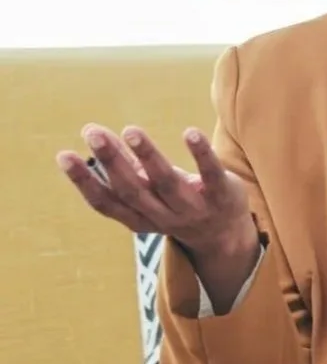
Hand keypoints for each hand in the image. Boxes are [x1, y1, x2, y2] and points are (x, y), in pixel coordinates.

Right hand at [57, 125, 253, 259]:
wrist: (225, 234)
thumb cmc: (177, 203)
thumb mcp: (148, 189)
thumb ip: (124, 162)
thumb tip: (92, 130)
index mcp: (138, 217)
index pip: (106, 202)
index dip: (84, 181)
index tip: (63, 154)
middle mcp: (162, 216)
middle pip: (133, 191)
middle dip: (112, 163)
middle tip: (93, 134)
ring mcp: (193, 209)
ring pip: (166, 183)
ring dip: (148, 156)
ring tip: (131, 131)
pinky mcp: (222, 196)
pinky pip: (211, 174)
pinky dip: (201, 154)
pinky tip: (190, 132)